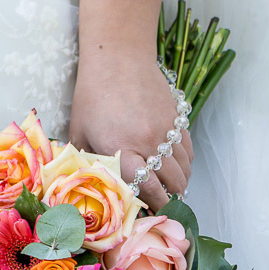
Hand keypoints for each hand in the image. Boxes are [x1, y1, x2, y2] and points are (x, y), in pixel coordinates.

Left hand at [69, 51, 193, 211]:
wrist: (118, 57)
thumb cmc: (92, 96)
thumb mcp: (80, 132)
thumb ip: (87, 162)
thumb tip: (89, 185)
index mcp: (122, 149)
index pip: (147, 189)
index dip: (152, 205)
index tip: (150, 212)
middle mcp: (148, 142)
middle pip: (171, 183)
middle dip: (169, 198)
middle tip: (162, 204)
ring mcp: (167, 130)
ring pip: (184, 168)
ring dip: (179, 182)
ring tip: (170, 188)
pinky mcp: (178, 118)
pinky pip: (189, 149)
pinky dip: (185, 162)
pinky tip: (175, 166)